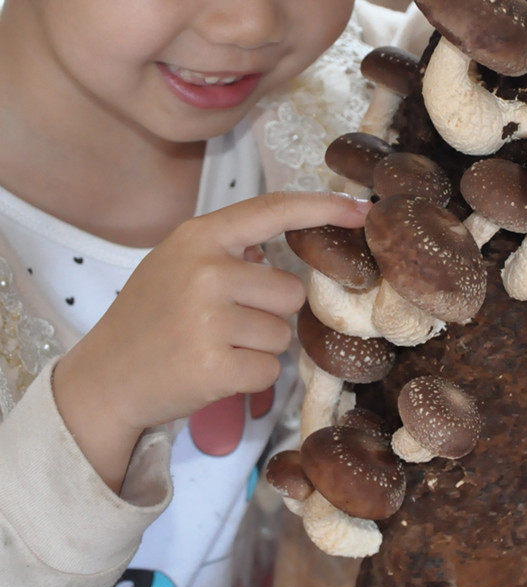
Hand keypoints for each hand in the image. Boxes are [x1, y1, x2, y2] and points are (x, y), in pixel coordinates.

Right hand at [53, 191, 369, 490]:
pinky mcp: (213, 366)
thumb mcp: (177, 262)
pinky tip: (212, 372)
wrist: (104, 378)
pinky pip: (270, 370)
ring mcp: (208, 319)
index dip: (324, 208)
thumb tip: (278, 240)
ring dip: (258, 348)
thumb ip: (228, 248)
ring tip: (212, 347)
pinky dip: (249, 378)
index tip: (362, 209)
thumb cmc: (149, 317)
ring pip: (283, 335)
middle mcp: (207, 271)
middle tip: (223, 325)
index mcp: (200, 237)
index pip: (274, 210)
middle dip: (270, 314)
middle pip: (292, 292)